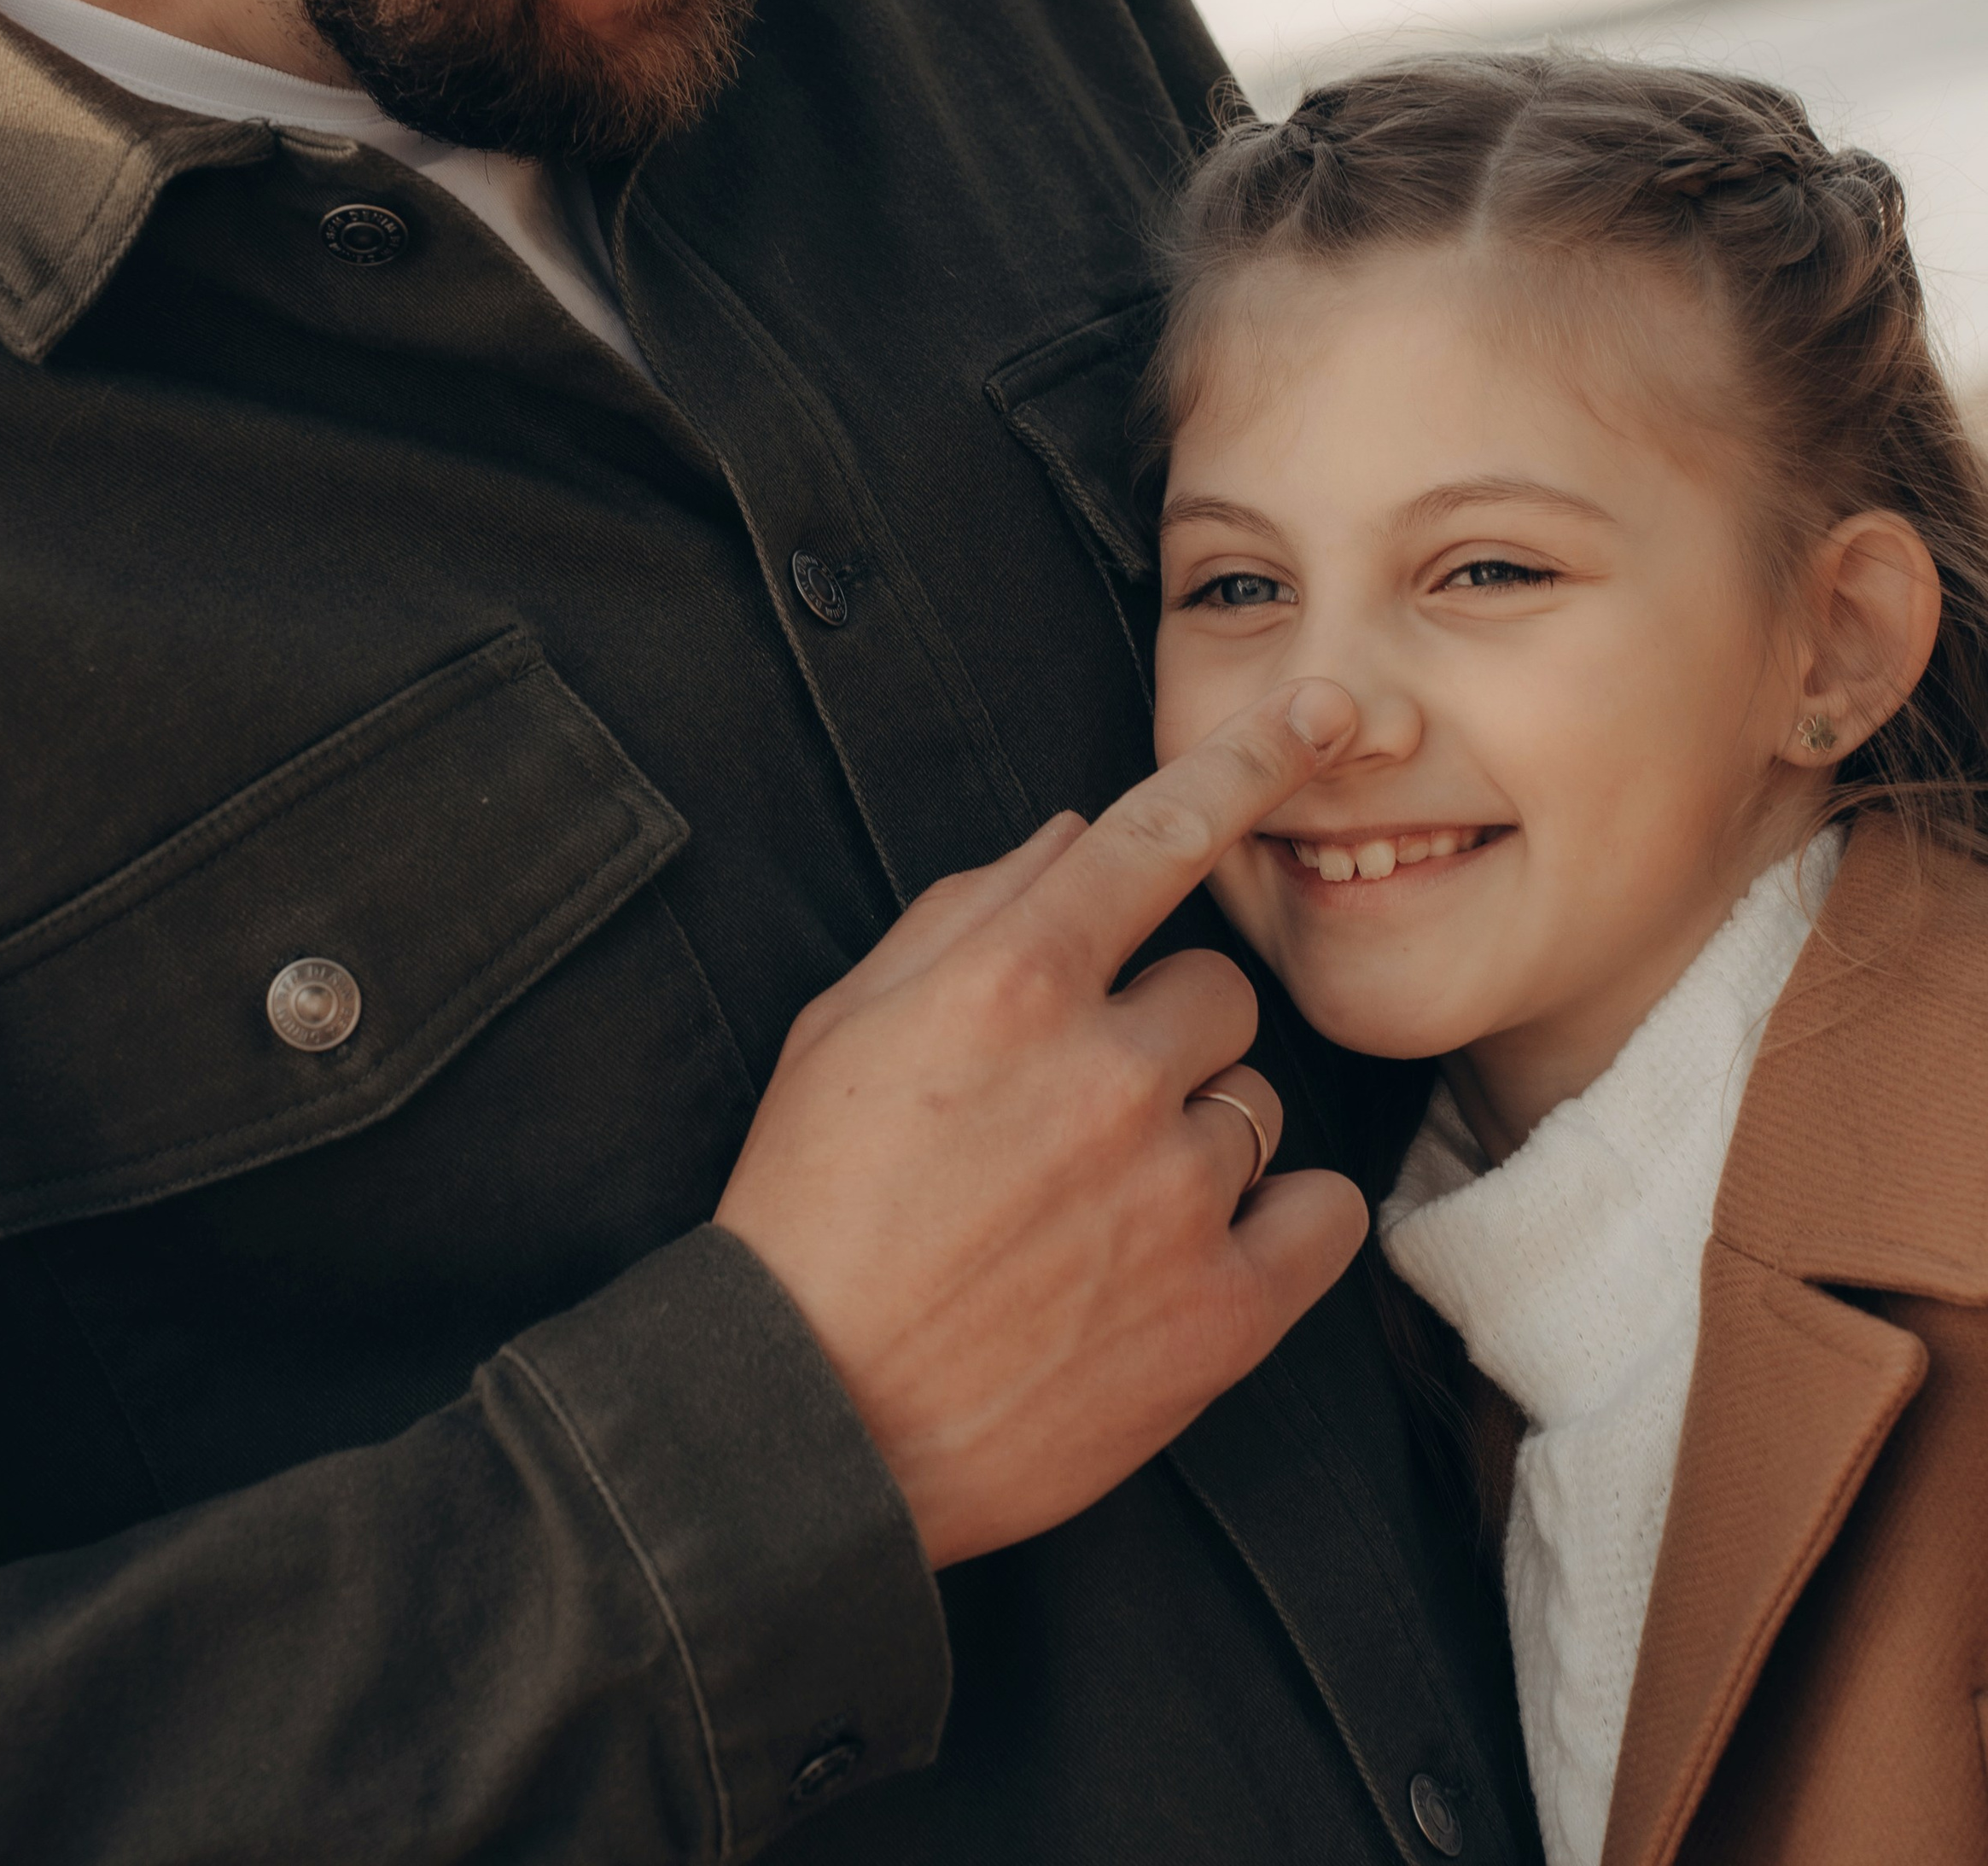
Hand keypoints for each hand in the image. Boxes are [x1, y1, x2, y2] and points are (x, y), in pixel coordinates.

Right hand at [714, 682, 1369, 1567]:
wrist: (809, 1418)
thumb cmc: (810, 1206)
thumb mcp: (844, 1026)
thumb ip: (966, 911)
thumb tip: (1075, 838)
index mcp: (1010, 983)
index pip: (1160, 833)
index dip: (1252, 760)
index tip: (1322, 713)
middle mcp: (1106, 1070)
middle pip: (1218, 990)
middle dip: (1162, 1033)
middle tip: (1076, 1109)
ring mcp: (1172, 1194)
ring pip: (1257, 1103)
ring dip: (1199, 1134)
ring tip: (1096, 1208)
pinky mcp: (1220, 1313)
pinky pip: (1323, 1213)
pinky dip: (1279, 1223)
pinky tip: (1194, 1252)